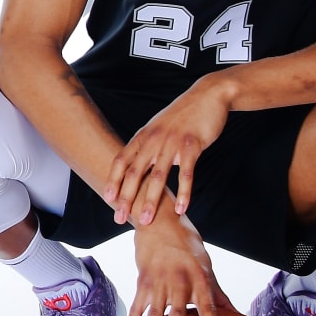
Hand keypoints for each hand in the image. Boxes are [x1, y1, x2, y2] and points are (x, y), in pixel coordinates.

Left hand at [104, 76, 233, 226]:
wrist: (207, 96)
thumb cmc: (182, 117)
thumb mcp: (159, 129)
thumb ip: (148, 148)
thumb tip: (141, 169)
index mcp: (142, 136)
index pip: (121, 161)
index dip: (113, 180)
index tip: (108, 200)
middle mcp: (153, 139)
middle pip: (134, 172)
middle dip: (125, 197)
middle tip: (119, 217)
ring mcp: (172, 142)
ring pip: (158, 176)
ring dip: (151, 200)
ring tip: (146, 220)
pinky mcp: (192, 145)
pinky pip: (186, 173)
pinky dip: (183, 193)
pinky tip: (180, 209)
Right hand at [122, 211, 235, 315]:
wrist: (160, 222)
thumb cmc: (188, 248)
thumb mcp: (206, 268)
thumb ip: (218, 295)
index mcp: (199, 279)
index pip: (207, 307)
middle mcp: (179, 281)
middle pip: (175, 314)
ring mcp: (158, 282)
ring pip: (152, 314)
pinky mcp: (142, 282)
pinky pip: (135, 307)